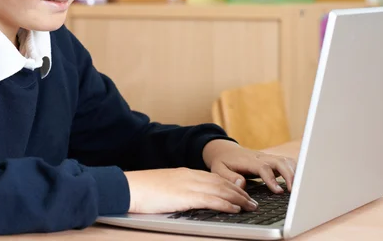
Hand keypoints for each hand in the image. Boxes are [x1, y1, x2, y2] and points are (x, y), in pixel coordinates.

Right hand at [124, 168, 258, 213]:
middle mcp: (190, 176)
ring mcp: (188, 185)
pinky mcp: (185, 196)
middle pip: (222, 182)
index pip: (213, 178)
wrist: (129, 187)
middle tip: (252, 201)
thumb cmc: (142, 190)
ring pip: (221, 190)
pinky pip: (211, 199)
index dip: (230, 185)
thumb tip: (187, 199)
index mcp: (184, 173)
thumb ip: (178, 190)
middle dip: (239, 192)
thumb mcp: (164, 187)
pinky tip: (235, 209)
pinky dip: (226, 203)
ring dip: (238, 198)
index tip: (241, 192)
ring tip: (250, 206)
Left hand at [202, 139, 296, 193]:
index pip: (263, 167)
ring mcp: (267, 158)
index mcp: (248, 161)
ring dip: (294, 172)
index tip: (278, 191)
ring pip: (285, 160)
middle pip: (279, 161)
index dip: (271, 179)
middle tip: (294, 191)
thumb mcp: (218, 169)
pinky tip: (297, 182)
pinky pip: (286, 162)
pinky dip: (294, 170)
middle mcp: (260, 157)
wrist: (225, 150)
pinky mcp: (271, 161)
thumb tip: (241, 184)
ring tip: (298, 188)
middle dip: (289, 175)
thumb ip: (229, 177)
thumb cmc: (222, 162)